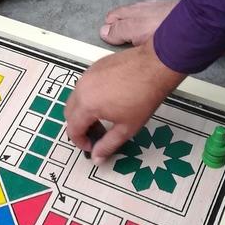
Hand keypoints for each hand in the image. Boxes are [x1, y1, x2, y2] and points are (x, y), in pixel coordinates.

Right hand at [65, 41, 184, 162]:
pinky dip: (89, 96)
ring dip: (83, 111)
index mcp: (86, 105)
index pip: (72, 129)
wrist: (155, 66)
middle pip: (70, 112)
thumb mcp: (126, 128)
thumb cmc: (143, 98)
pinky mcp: (95, 66)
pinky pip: (85, 85)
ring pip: (76, 97)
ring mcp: (87, 74)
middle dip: (79, 126)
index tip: (92, 146)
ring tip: (104, 117)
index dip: (80, 142)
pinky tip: (108, 99)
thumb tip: (96, 158)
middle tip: (97, 133)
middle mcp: (81, 88)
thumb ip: (108, 145)